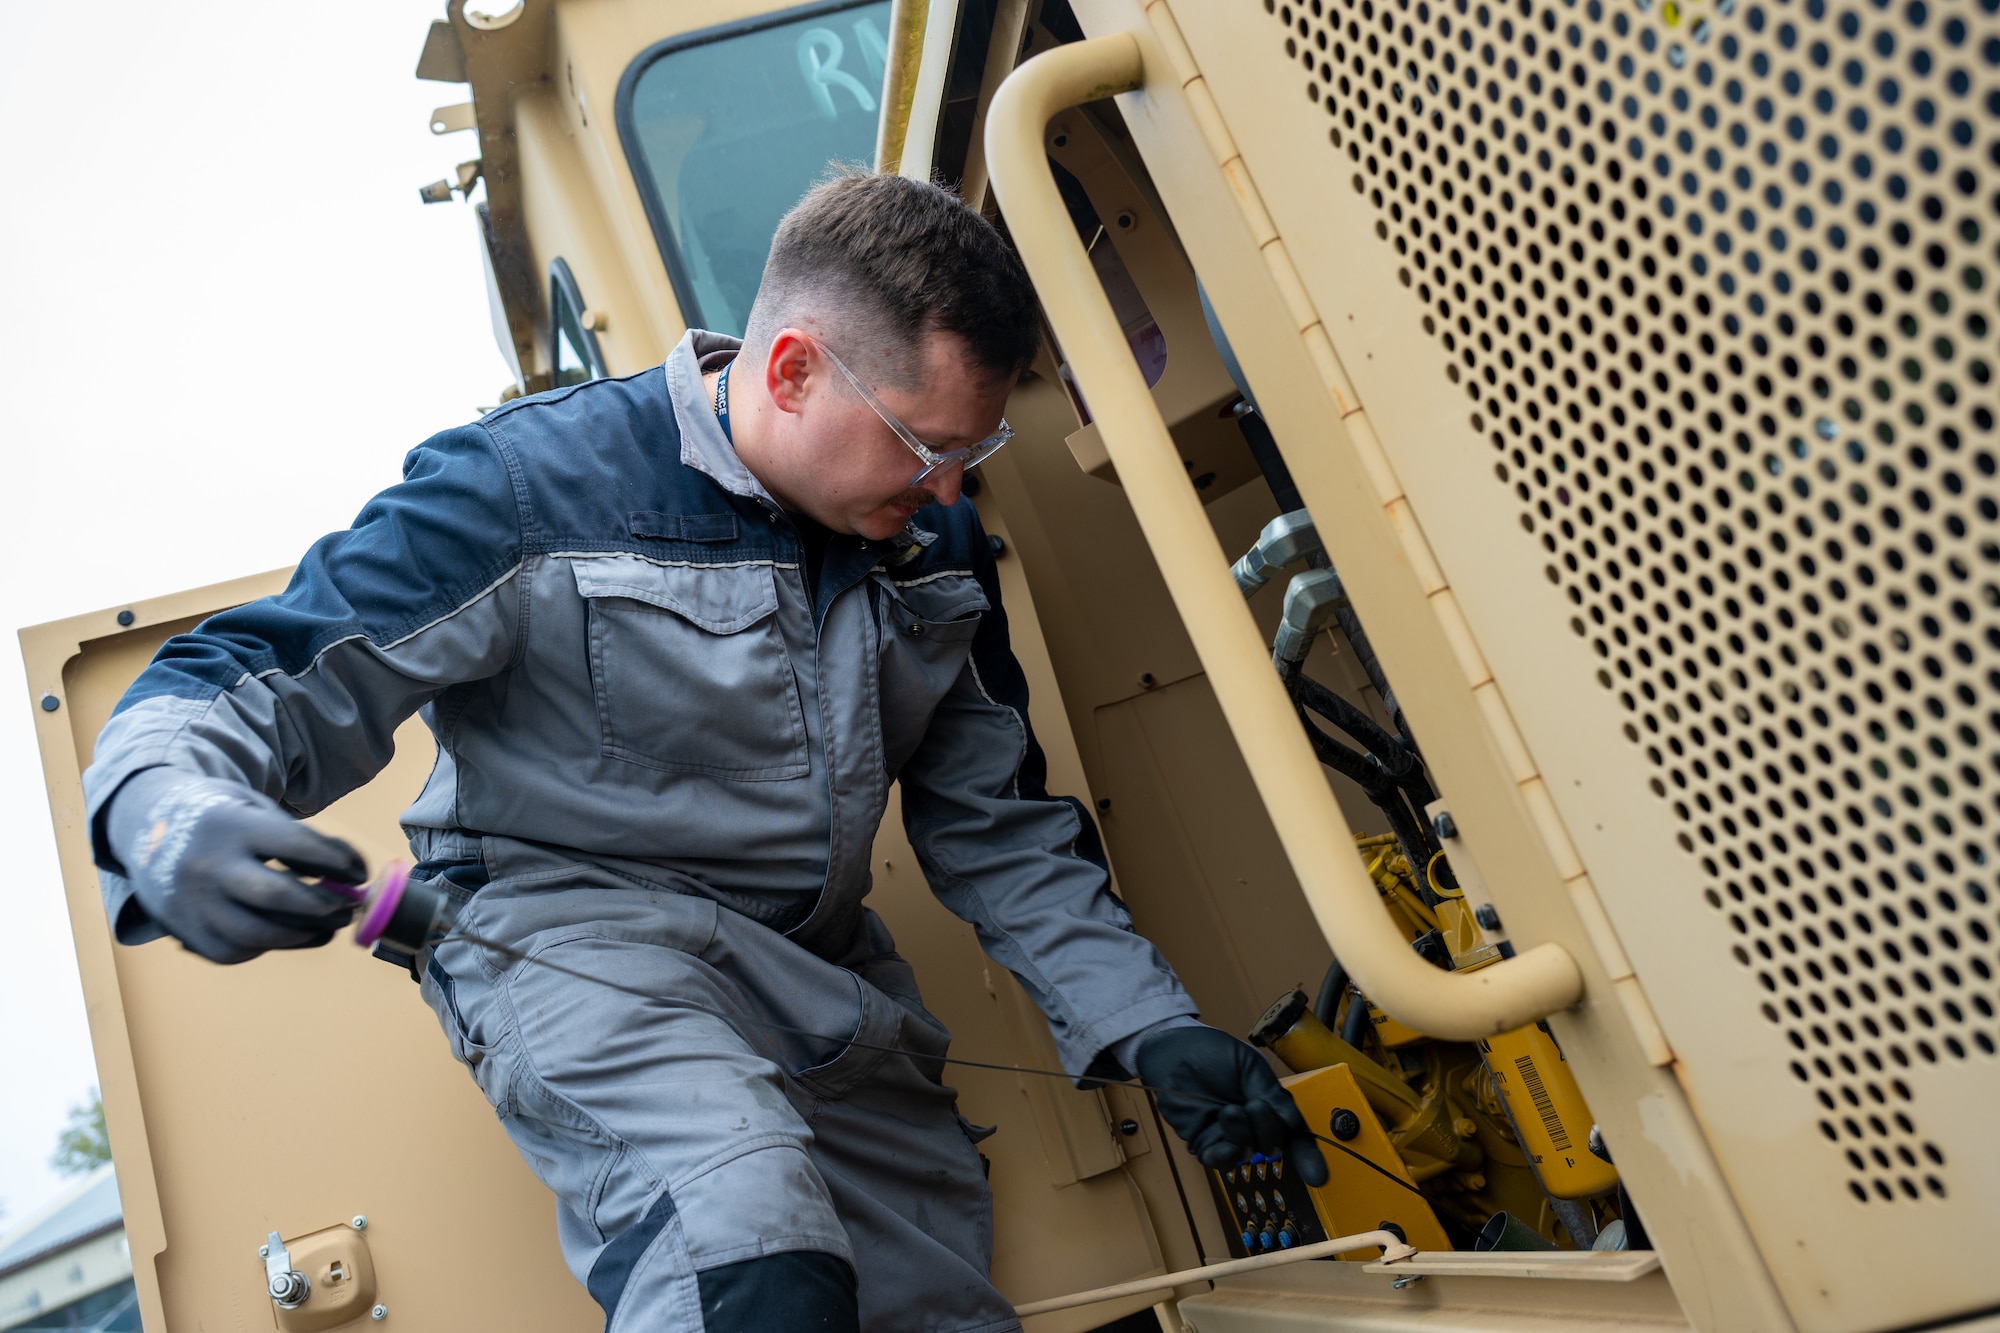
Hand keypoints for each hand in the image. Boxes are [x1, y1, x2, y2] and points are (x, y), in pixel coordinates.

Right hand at [105, 768, 365, 963]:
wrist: (147, 829)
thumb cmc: (222, 818)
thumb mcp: (255, 808)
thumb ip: (300, 839)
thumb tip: (351, 877)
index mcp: (230, 827)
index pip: (296, 847)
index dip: (337, 862)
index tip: (359, 873)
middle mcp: (207, 868)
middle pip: (278, 897)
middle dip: (323, 906)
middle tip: (348, 907)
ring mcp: (194, 905)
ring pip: (259, 934)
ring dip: (306, 933)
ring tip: (330, 925)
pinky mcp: (188, 934)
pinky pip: (238, 950)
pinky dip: (273, 944)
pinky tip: (294, 933)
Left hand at [1134, 1024, 1328, 1186]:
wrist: (1173, 1049)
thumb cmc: (1211, 1052)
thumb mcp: (1249, 1065)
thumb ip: (1271, 1093)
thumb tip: (1294, 1122)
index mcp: (1269, 1105)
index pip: (1293, 1135)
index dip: (1307, 1156)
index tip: (1319, 1176)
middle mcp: (1252, 1125)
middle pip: (1274, 1144)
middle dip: (1268, 1128)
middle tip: (1255, 1104)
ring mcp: (1228, 1136)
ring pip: (1248, 1152)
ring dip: (1244, 1133)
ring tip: (1230, 1110)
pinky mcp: (1204, 1143)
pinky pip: (1220, 1160)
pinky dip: (1225, 1150)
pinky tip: (1222, 1126)